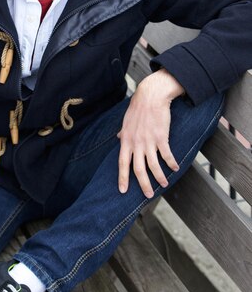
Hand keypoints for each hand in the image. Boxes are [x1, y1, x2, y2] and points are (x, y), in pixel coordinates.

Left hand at [117, 69, 184, 197]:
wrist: (151, 96)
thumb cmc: (138, 108)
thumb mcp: (126, 121)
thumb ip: (123, 132)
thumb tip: (118, 137)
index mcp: (126, 140)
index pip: (122, 163)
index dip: (122, 178)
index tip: (123, 190)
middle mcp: (136, 143)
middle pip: (138, 169)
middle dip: (143, 184)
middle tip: (148, 195)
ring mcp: (149, 141)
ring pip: (153, 165)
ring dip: (159, 177)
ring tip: (164, 185)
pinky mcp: (162, 137)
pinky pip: (167, 155)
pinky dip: (171, 163)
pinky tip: (175, 169)